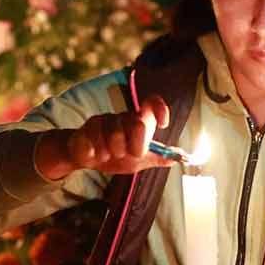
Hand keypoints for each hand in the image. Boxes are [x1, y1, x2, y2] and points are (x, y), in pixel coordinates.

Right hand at [34, 95, 170, 179]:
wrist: (88, 160)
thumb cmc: (115, 157)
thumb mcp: (138, 161)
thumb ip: (156, 158)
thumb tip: (176, 159)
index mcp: (138, 121)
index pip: (151, 103)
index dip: (160, 109)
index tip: (163, 124)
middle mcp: (124, 116)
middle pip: (139, 125)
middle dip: (135, 148)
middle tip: (127, 153)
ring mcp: (106, 119)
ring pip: (116, 137)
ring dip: (113, 154)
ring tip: (108, 154)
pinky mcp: (89, 125)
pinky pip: (98, 143)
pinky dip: (99, 155)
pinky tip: (96, 154)